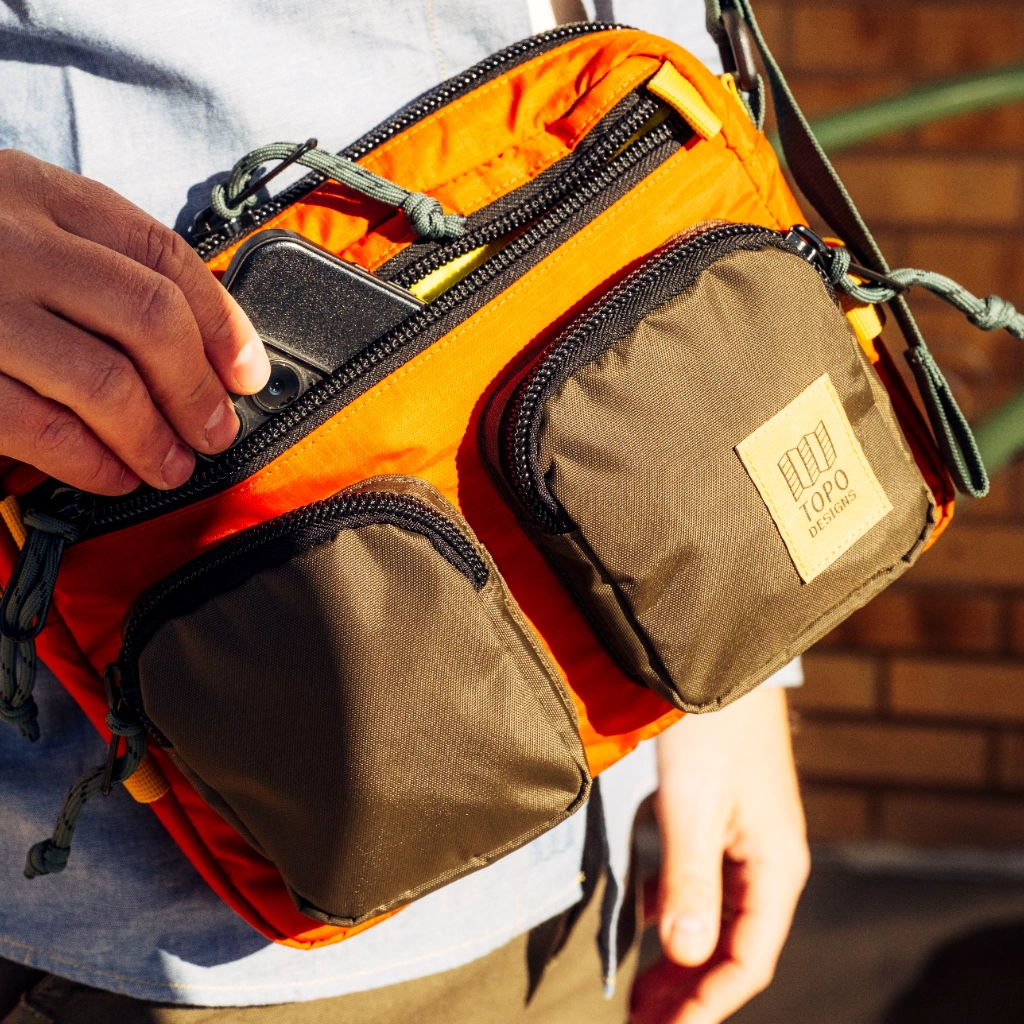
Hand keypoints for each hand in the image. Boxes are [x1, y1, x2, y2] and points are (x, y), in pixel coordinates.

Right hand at [0, 149, 269, 494]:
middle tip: (216, 432)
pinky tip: (116, 477)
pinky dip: (94, 463)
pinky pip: (43, 427)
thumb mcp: (18, 217)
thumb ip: (96, 258)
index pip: (164, 256)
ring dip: (155, 438)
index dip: (224, 323)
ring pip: (105, 382)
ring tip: (173, 466)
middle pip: (150, 321)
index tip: (248, 373)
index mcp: (40, 193)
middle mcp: (12, 241)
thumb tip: (203, 340)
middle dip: (197, 390)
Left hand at [630, 686, 808, 1023]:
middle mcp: (768, 863)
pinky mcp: (722, 823)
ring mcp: (746, 842)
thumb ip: (690, 882)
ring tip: (640, 995)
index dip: (705, 1007)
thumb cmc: (707, 730)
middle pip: (731, 948)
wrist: (717, 662)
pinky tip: (647, 925)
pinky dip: (676, 913)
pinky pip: (703, 886)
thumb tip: (686, 960)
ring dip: (681, 959)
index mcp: (774, 868)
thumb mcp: (690, 806)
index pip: (745, 961)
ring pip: (715, 920)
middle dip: (690, 993)